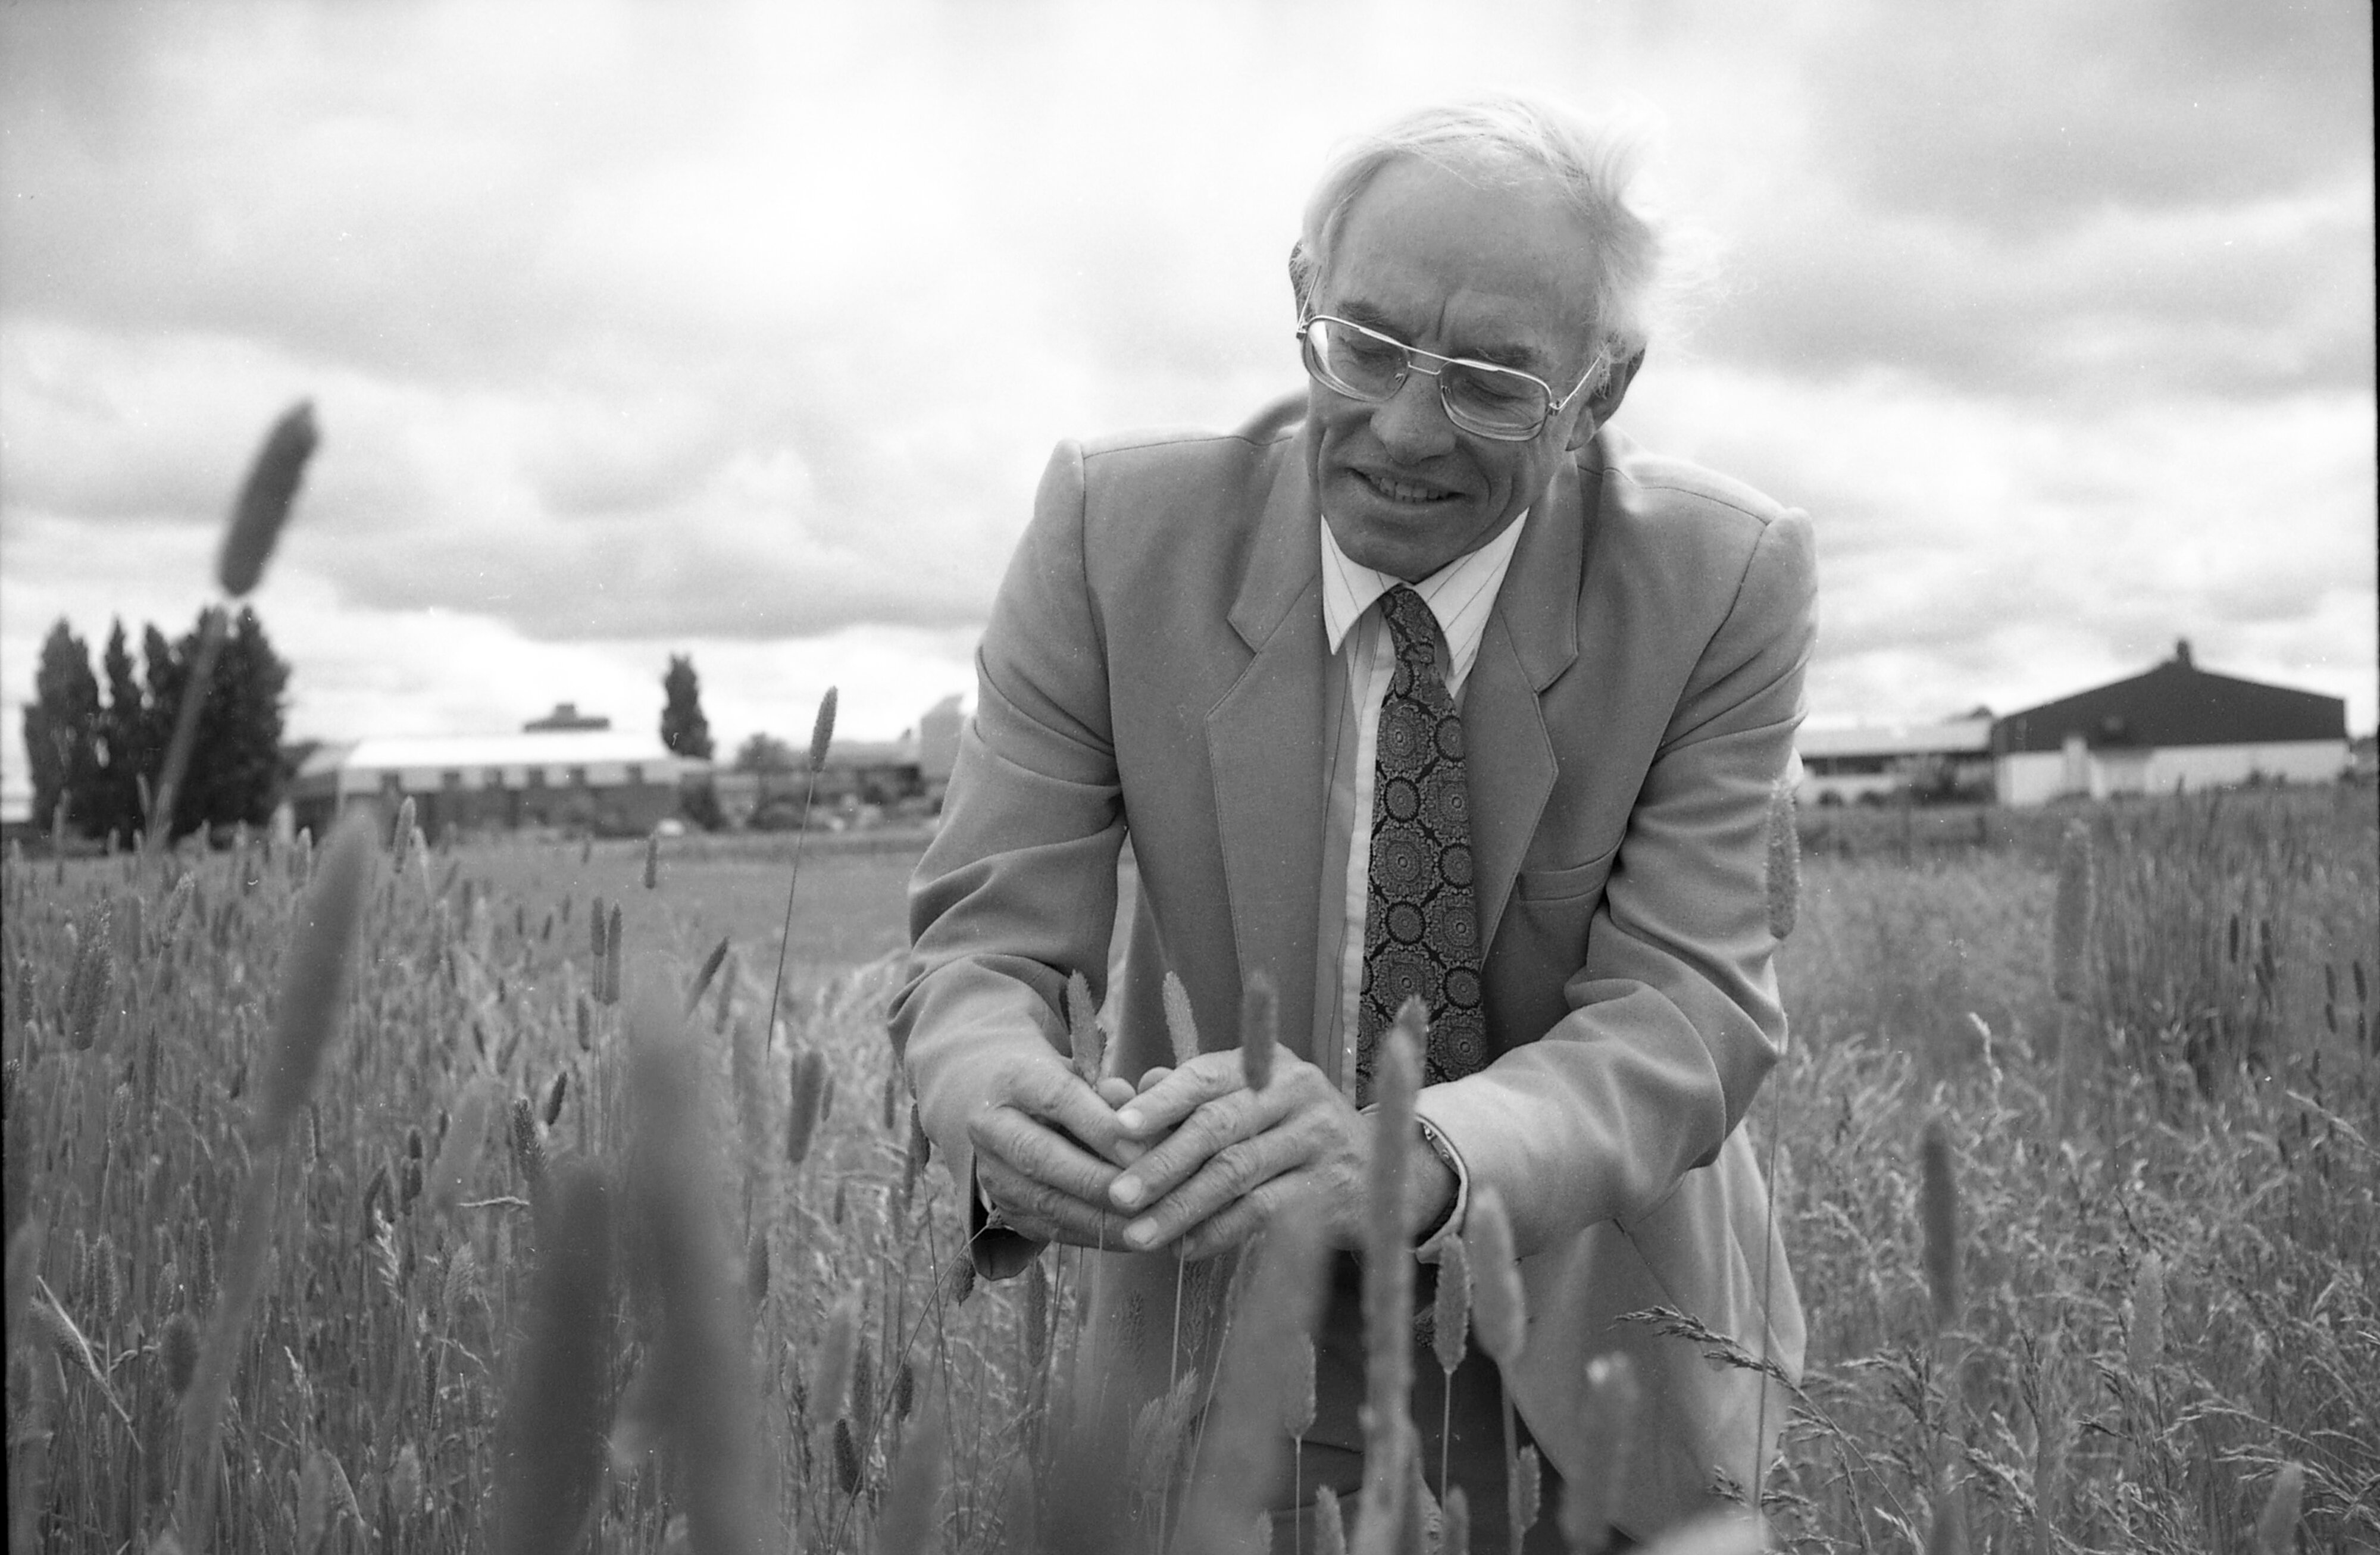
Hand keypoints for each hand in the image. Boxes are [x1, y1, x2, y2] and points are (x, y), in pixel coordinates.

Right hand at [966, 1049, 1143, 1249]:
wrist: (995, 1101)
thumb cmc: (1057, 1082)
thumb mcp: (1082, 1072)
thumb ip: (1111, 1093)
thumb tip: (1141, 1122)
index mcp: (1014, 1079)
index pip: (1057, 1099)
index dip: (1100, 1126)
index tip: (1141, 1147)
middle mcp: (992, 1126)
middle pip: (1040, 1156)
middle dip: (1096, 1179)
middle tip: (1143, 1192)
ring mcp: (992, 1172)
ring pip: (1043, 1200)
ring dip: (1097, 1216)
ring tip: (1142, 1222)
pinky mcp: (1003, 1207)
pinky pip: (1048, 1227)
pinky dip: (1091, 1234)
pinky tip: (1128, 1235)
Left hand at [1101, 1049, 1454, 1259]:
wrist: (1381, 1166)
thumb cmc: (1288, 1131)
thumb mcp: (1246, 1102)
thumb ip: (1184, 1099)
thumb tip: (1117, 1098)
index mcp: (1267, 1064)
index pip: (1206, 1075)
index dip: (1161, 1101)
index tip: (1117, 1128)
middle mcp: (1296, 1092)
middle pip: (1219, 1126)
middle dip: (1162, 1163)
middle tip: (1117, 1195)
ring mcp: (1318, 1139)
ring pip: (1238, 1174)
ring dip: (1182, 1208)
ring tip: (1139, 1235)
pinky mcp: (1330, 1188)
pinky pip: (1265, 1212)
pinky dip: (1220, 1232)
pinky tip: (1185, 1249)